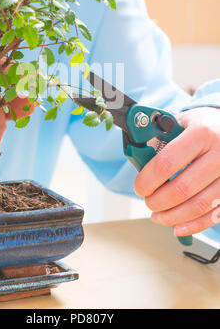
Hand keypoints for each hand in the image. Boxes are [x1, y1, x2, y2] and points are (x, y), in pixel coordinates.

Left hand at [134, 107, 219, 236]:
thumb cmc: (201, 126)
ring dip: (172, 216)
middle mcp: (219, 154)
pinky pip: (214, 215)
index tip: (139, 187)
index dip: (147, 180)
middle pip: (182, 189)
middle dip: (158, 201)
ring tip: (158, 215)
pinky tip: (177, 226)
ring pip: (198, 206)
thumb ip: (158, 138)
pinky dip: (193, 225)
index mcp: (201, 133)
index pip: (166, 163)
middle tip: (148, 201)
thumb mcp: (180, 122)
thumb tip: (136, 158)